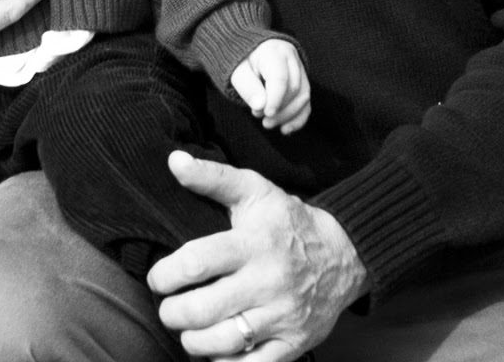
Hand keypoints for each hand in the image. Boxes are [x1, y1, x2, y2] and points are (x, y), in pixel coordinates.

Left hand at [149, 152, 366, 359]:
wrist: (345, 254)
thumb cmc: (288, 222)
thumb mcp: (254, 190)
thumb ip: (212, 177)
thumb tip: (174, 162)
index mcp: (253, 242)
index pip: (196, 262)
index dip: (165, 275)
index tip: (158, 278)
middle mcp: (267, 281)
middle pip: (202, 310)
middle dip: (172, 313)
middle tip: (169, 308)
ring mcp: (281, 316)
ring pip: (221, 344)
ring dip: (193, 341)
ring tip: (189, 329)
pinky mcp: (292, 344)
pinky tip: (217, 350)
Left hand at [230, 40, 310, 133]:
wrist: (252, 53)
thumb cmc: (245, 62)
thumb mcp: (238, 72)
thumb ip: (247, 87)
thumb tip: (261, 105)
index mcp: (273, 51)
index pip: (281, 77)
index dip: (275, 99)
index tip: (265, 113)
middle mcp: (291, 57)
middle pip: (294, 88)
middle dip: (278, 109)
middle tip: (258, 115)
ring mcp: (300, 69)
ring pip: (303, 96)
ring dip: (287, 116)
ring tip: (267, 123)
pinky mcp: (303, 82)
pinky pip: (307, 103)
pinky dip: (298, 119)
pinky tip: (285, 129)